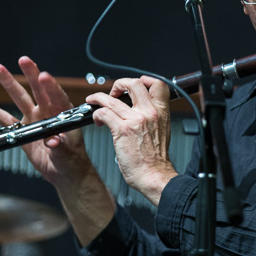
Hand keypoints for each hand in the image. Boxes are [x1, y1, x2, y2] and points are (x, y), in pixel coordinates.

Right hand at [0, 56, 93, 187]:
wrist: (64, 171)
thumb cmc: (72, 159)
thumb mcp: (68, 153)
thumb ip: (60, 146)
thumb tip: (53, 141)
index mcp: (63, 114)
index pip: (57, 96)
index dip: (50, 86)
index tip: (43, 76)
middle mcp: (47, 112)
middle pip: (37, 90)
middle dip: (30, 74)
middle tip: (23, 59)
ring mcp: (34, 119)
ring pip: (20, 99)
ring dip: (9, 84)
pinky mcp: (22, 131)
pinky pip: (7, 119)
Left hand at [87, 75, 177, 206]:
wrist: (154, 175)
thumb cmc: (156, 159)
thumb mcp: (162, 131)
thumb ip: (152, 118)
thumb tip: (138, 110)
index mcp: (161, 112)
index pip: (158, 85)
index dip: (145, 80)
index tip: (136, 85)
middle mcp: (150, 113)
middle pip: (134, 84)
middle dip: (119, 84)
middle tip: (113, 93)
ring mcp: (135, 120)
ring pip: (112, 98)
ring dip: (99, 98)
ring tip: (93, 102)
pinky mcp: (122, 130)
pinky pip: (104, 113)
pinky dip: (97, 114)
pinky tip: (98, 121)